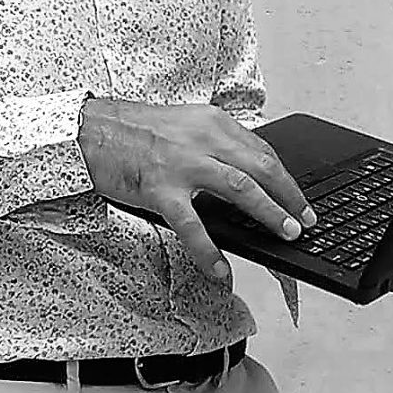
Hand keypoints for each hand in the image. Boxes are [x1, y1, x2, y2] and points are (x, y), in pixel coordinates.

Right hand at [78, 98, 314, 281]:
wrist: (87, 129)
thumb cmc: (130, 130)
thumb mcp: (182, 127)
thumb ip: (212, 146)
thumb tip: (243, 176)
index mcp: (211, 123)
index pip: (261, 149)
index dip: (285, 176)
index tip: (299, 196)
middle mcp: (203, 138)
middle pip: (262, 167)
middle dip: (290, 196)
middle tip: (305, 219)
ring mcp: (183, 163)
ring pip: (241, 189)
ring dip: (269, 214)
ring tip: (284, 233)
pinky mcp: (160, 188)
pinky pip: (193, 225)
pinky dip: (210, 251)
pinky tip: (221, 270)